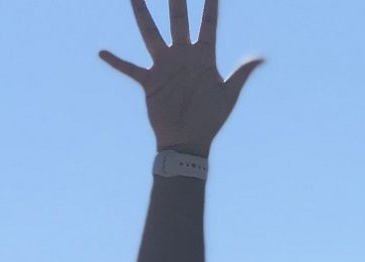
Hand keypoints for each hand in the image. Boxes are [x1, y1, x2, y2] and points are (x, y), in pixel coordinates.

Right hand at [100, 0, 262, 154]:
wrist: (188, 143)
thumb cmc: (210, 120)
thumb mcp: (229, 94)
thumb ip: (243, 72)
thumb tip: (262, 58)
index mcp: (204, 55)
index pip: (208, 21)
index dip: (211, 2)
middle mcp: (182, 55)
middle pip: (178, 18)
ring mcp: (165, 66)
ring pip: (151, 34)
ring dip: (142, 15)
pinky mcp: (150, 82)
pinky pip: (130, 69)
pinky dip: (116, 62)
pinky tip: (102, 52)